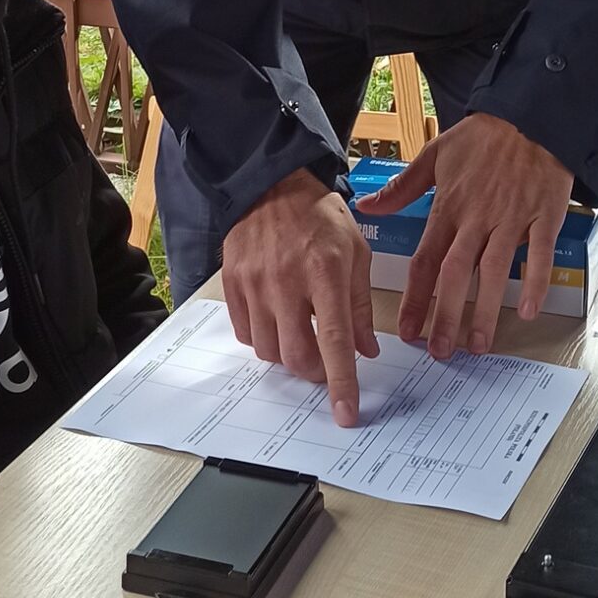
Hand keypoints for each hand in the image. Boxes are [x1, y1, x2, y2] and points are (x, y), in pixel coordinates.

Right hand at [223, 169, 378, 426]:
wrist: (270, 184)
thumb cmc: (319, 217)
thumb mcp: (355, 252)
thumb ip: (360, 306)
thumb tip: (366, 351)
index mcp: (326, 270)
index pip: (335, 340)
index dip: (341, 382)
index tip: (346, 414)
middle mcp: (286, 280)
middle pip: (296, 355)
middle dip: (314, 373)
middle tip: (325, 364)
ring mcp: (254, 283)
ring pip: (268, 350)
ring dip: (288, 355)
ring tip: (300, 334)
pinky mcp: (231, 284)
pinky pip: (245, 334)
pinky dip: (264, 338)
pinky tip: (276, 319)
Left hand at [356, 114, 571, 358]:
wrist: (531, 115)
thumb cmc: (484, 137)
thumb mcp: (435, 155)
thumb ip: (401, 188)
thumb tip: (365, 205)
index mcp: (449, 207)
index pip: (426, 259)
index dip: (416, 298)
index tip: (408, 330)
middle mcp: (477, 218)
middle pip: (456, 273)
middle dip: (446, 315)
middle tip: (440, 351)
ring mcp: (511, 219)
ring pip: (494, 271)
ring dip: (485, 310)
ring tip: (479, 344)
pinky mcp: (543, 216)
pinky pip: (539, 255)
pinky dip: (535, 283)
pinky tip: (528, 311)